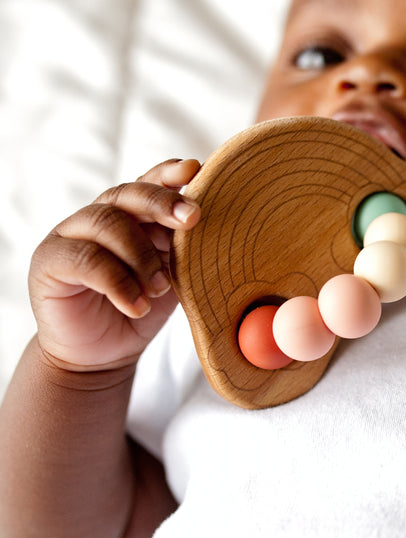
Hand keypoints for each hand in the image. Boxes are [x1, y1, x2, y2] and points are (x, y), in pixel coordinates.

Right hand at [29, 159, 200, 370]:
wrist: (102, 354)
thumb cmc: (140, 309)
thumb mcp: (171, 278)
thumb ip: (182, 250)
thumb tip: (212, 227)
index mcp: (131, 216)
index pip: (148, 183)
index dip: (169, 173)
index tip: (195, 171)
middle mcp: (100, 218)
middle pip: (128, 194)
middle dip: (163, 203)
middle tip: (192, 219)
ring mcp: (71, 236)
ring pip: (108, 223)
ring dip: (142, 256)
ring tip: (160, 289)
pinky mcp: (50, 261)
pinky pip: (87, 260)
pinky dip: (119, 284)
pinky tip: (137, 306)